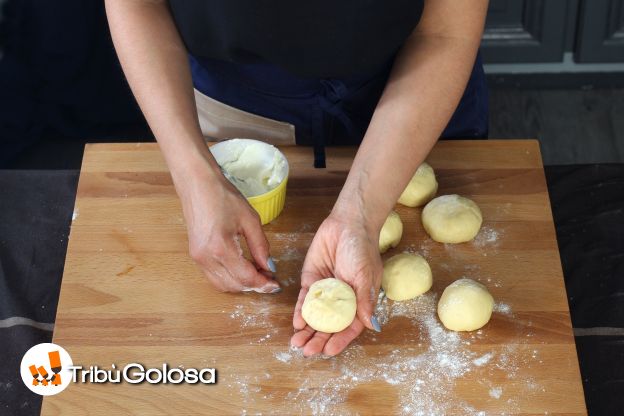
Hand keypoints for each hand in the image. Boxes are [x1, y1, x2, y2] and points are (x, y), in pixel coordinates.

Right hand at [175, 158, 279, 292]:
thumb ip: (261, 246)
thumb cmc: (223, 196)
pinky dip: (230, 279)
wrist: (197, 184)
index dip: (263, 284)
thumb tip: (269, 267)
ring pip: (223, 285)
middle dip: (254, 286)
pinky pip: (214, 277)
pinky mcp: (195, 256)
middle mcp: (206, 258)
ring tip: (257, 274)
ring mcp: (198, 258)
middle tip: (269, 278)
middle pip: (235, 286)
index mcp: (221, 248)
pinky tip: (242, 269)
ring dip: (241, 285)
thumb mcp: (250, 219)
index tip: (276, 283)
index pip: (246, 277)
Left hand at [290, 215, 381, 355]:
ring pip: (315, 316)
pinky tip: (297, 322)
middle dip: (318, 339)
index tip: (329, 350)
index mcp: (358, 302)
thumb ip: (365, 301)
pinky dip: (300, 311)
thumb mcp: (366, 276)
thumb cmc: (363, 248)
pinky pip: (305, 300)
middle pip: (329, 326)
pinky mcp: (311, 280)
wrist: (347, 224)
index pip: (348, 327)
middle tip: (307, 351)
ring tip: (297, 343)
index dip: (339, 340)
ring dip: (307, 331)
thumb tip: (371, 326)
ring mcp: (325, 291)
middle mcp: (341, 300)